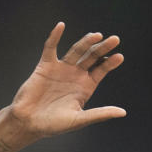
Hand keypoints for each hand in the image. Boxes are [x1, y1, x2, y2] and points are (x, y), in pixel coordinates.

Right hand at [10, 22, 125, 137]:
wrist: (28, 123)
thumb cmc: (53, 125)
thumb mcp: (79, 119)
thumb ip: (100, 114)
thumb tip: (123, 112)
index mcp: (85, 87)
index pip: (101, 70)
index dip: (110, 63)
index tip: (119, 57)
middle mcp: (75, 75)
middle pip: (92, 57)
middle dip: (102, 48)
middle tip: (115, 39)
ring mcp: (61, 68)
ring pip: (76, 50)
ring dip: (86, 42)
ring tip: (96, 35)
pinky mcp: (46, 65)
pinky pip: (50, 48)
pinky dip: (54, 36)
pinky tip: (61, 26)